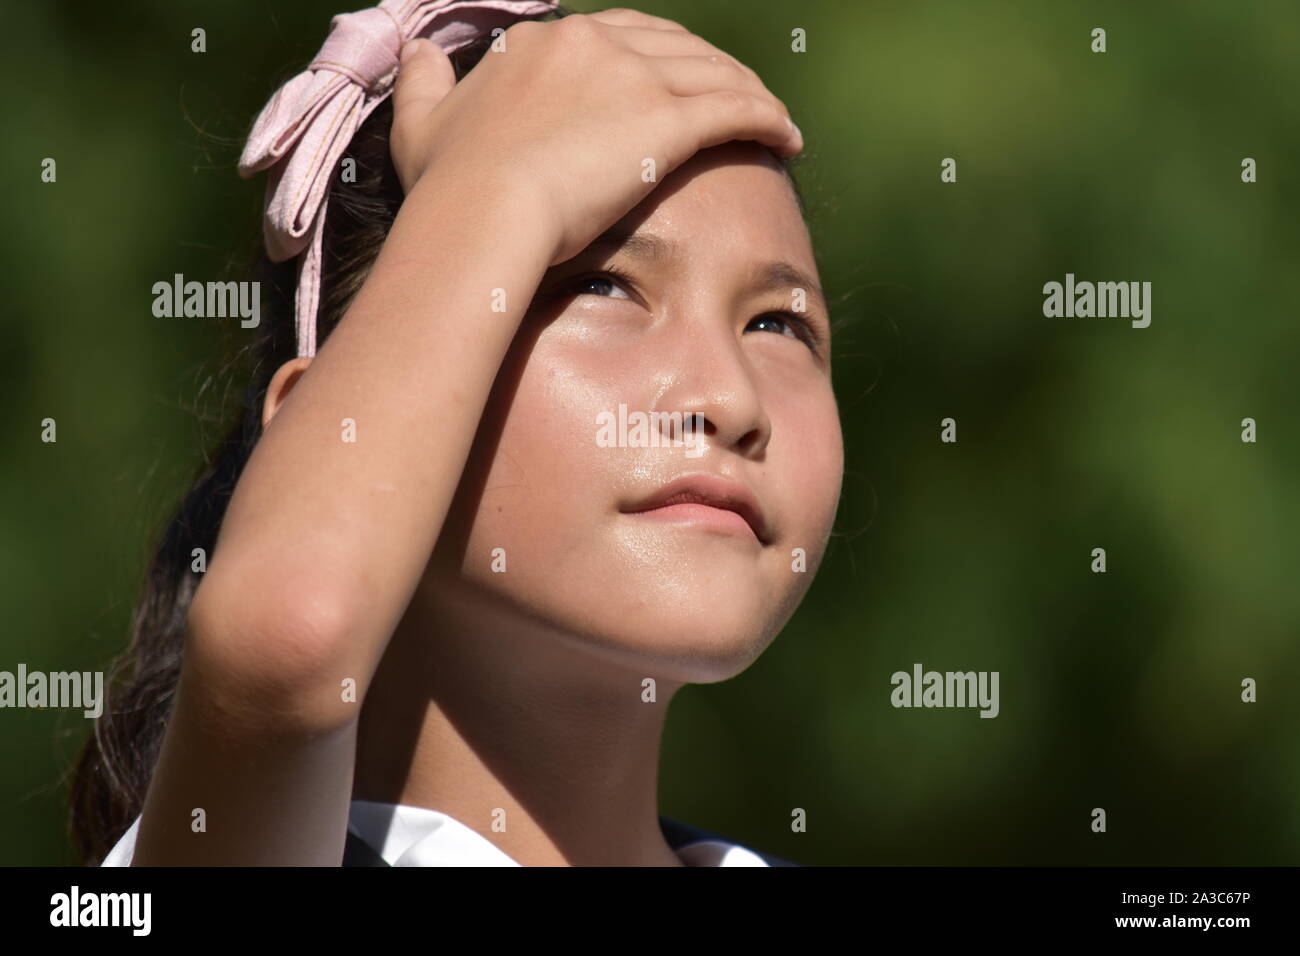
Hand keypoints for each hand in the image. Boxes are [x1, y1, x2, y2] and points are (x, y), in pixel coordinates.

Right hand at [389, 8, 802, 265]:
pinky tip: (788, 136)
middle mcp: (592, 44)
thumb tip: (420, 53)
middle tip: (730, 94)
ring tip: (770, 118)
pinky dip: (768, 118)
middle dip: (706, 67)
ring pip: (710, 72)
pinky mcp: (667, 119)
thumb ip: (422, 82)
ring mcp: (633, 77)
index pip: (614, 36)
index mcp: (543, 43)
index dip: (647, 57)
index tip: (662, 83)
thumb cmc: (449, 183)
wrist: (482, 212)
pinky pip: (736, 108)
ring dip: (747, 91)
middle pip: (671, 45)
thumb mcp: (421, 123)